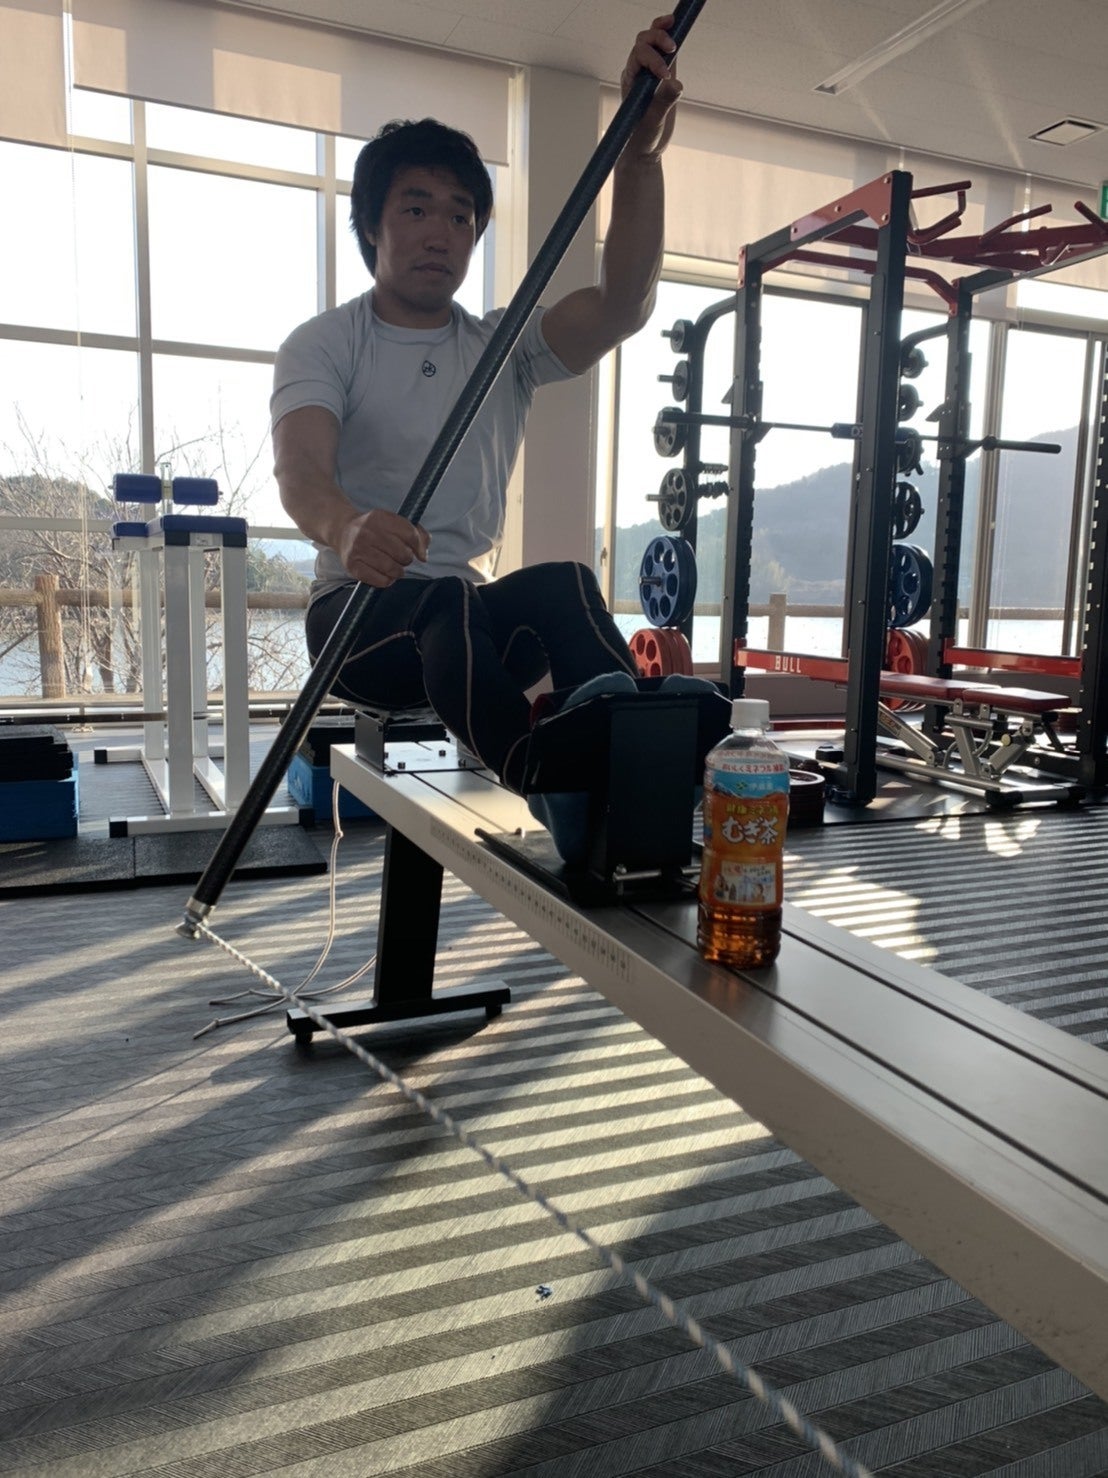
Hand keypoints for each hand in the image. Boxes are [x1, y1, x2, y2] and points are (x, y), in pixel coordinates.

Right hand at [334, 508, 429, 587]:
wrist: (342, 531)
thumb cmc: (374, 529)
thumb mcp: (393, 522)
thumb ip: (415, 533)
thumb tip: (423, 555)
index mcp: (379, 517)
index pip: (410, 535)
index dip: (419, 546)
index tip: (418, 552)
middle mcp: (367, 532)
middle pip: (403, 554)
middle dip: (406, 559)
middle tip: (401, 558)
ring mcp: (358, 550)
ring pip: (393, 569)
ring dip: (398, 571)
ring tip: (393, 567)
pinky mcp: (353, 566)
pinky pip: (381, 581)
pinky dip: (387, 580)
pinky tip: (384, 573)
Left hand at [621, 14, 682, 160]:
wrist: (643, 149)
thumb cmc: (642, 138)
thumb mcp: (653, 123)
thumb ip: (663, 102)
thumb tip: (676, 83)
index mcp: (630, 80)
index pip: (638, 56)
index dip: (652, 59)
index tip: (665, 75)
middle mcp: (637, 72)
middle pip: (643, 42)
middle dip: (656, 38)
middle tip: (672, 48)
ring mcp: (650, 72)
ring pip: (651, 41)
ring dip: (662, 31)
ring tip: (674, 23)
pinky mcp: (663, 75)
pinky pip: (664, 51)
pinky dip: (671, 36)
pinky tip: (678, 26)